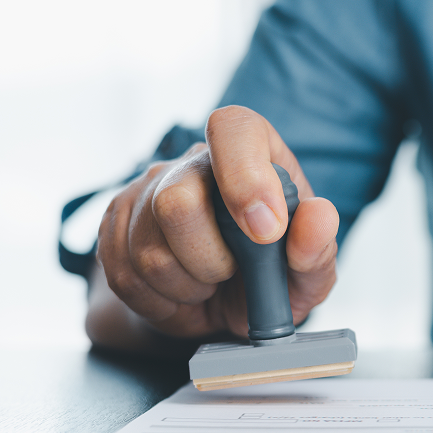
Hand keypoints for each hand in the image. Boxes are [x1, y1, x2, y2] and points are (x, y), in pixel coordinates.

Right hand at [93, 106, 338, 342]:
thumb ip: (318, 246)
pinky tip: (182, 293)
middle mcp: (191, 164)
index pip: (233, 129)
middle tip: (232, 272)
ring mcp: (144, 191)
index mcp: (251, 150)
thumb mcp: (310, 270)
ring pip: (148, 252)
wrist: (227, 302)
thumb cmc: (276, 274)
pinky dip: (160, 302)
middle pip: (176, 201)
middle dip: (210, 260)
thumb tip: (318, 217)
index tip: (266, 232)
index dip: (244, 176)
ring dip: (188, 287)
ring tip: (209, 283)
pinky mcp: (113, 226)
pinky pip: (124, 277)